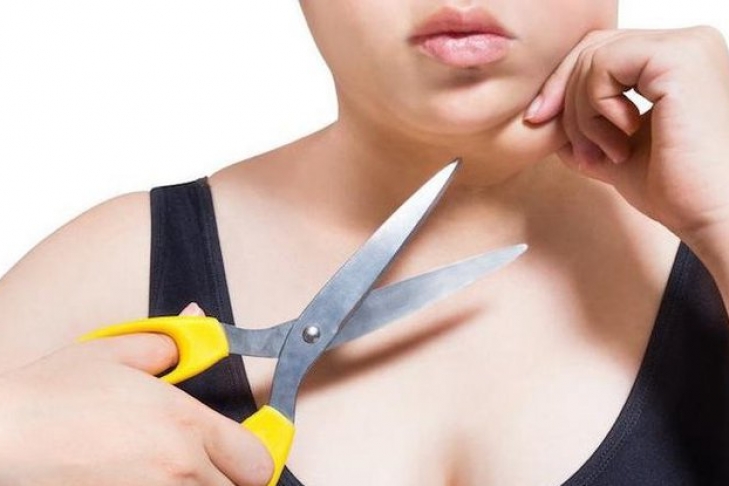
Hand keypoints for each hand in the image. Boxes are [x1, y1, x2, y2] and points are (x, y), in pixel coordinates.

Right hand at [0, 303, 271, 485]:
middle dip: (229, 478)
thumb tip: (199, 321)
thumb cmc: (53, 397)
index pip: (258, 462)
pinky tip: (143, 480)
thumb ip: (172, 343)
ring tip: (171, 472)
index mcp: (186, 426)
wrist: (1, 436)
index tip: (243, 450)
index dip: (253, 455)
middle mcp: (178, 472)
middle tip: (207, 463)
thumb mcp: (116, 352)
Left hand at [525, 27, 728, 245]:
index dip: (563, 85)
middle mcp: (688, 43)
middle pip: (593, 48)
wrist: (708, 214)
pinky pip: (603, 66)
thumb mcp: (613, 150)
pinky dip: (596, 108)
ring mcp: (686, 46)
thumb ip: (584, 126)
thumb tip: (544, 114)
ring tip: (604, 154)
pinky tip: (621, 143)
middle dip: (565, 98)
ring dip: (582, 114)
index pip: (601, 52)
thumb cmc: (675, 189)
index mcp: (678, 60)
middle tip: (575, 148)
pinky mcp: (677, 58)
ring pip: (594, 58)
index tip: (540, 121)